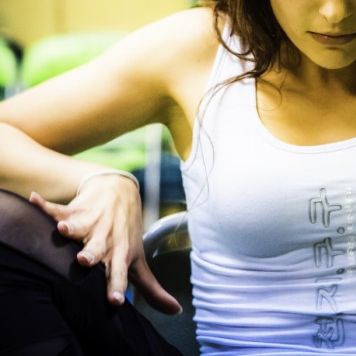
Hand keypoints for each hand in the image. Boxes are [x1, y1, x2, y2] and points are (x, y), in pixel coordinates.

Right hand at [29, 176, 180, 314]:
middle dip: (91, 254)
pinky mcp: (75, 210)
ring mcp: (90, 222)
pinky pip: (58, 208)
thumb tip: (175, 310)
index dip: (117, 287)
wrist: (119, 190)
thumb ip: (151, 288)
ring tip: (63, 228)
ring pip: (79, 227)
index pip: (119, 273)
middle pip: (97, 249)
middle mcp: (105, 238)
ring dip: (71, 228)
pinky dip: (46, 206)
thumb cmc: (126, 232)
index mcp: (120, 253)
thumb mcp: (138, 259)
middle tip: (85, 259)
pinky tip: (34, 201)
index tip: (114, 300)